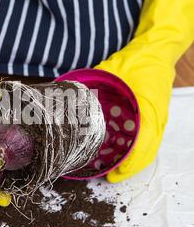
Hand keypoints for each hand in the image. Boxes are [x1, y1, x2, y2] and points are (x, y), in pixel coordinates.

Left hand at [96, 0, 193, 182]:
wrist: (158, 49)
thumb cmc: (137, 60)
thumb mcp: (112, 71)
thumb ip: (92, 85)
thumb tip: (67, 97)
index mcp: (148, 109)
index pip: (143, 145)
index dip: (129, 164)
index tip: (114, 174)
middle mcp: (156, 117)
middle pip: (147, 152)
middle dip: (130, 168)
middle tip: (111, 176)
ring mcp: (159, 117)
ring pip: (150, 147)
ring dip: (134, 161)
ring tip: (116, 169)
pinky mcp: (156, 115)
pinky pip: (150, 138)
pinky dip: (139, 150)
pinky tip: (125, 152)